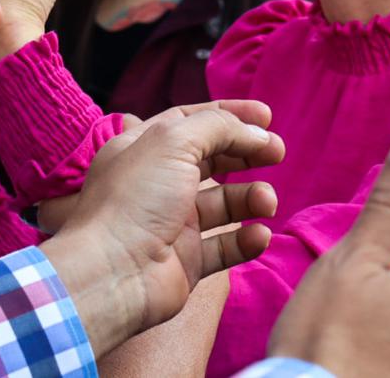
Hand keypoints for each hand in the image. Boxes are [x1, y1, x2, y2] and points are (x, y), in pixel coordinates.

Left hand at [41, 103, 280, 355]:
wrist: (112, 275)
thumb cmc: (135, 200)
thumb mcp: (174, 142)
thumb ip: (218, 126)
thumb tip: (256, 132)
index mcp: (145, 149)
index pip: (191, 120)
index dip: (229, 114)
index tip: (266, 116)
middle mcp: (158, 183)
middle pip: (213, 159)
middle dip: (248, 153)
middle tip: (278, 152)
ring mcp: (173, 223)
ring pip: (224, 203)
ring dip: (251, 198)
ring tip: (267, 202)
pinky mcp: (187, 260)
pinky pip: (225, 246)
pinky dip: (246, 240)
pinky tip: (258, 235)